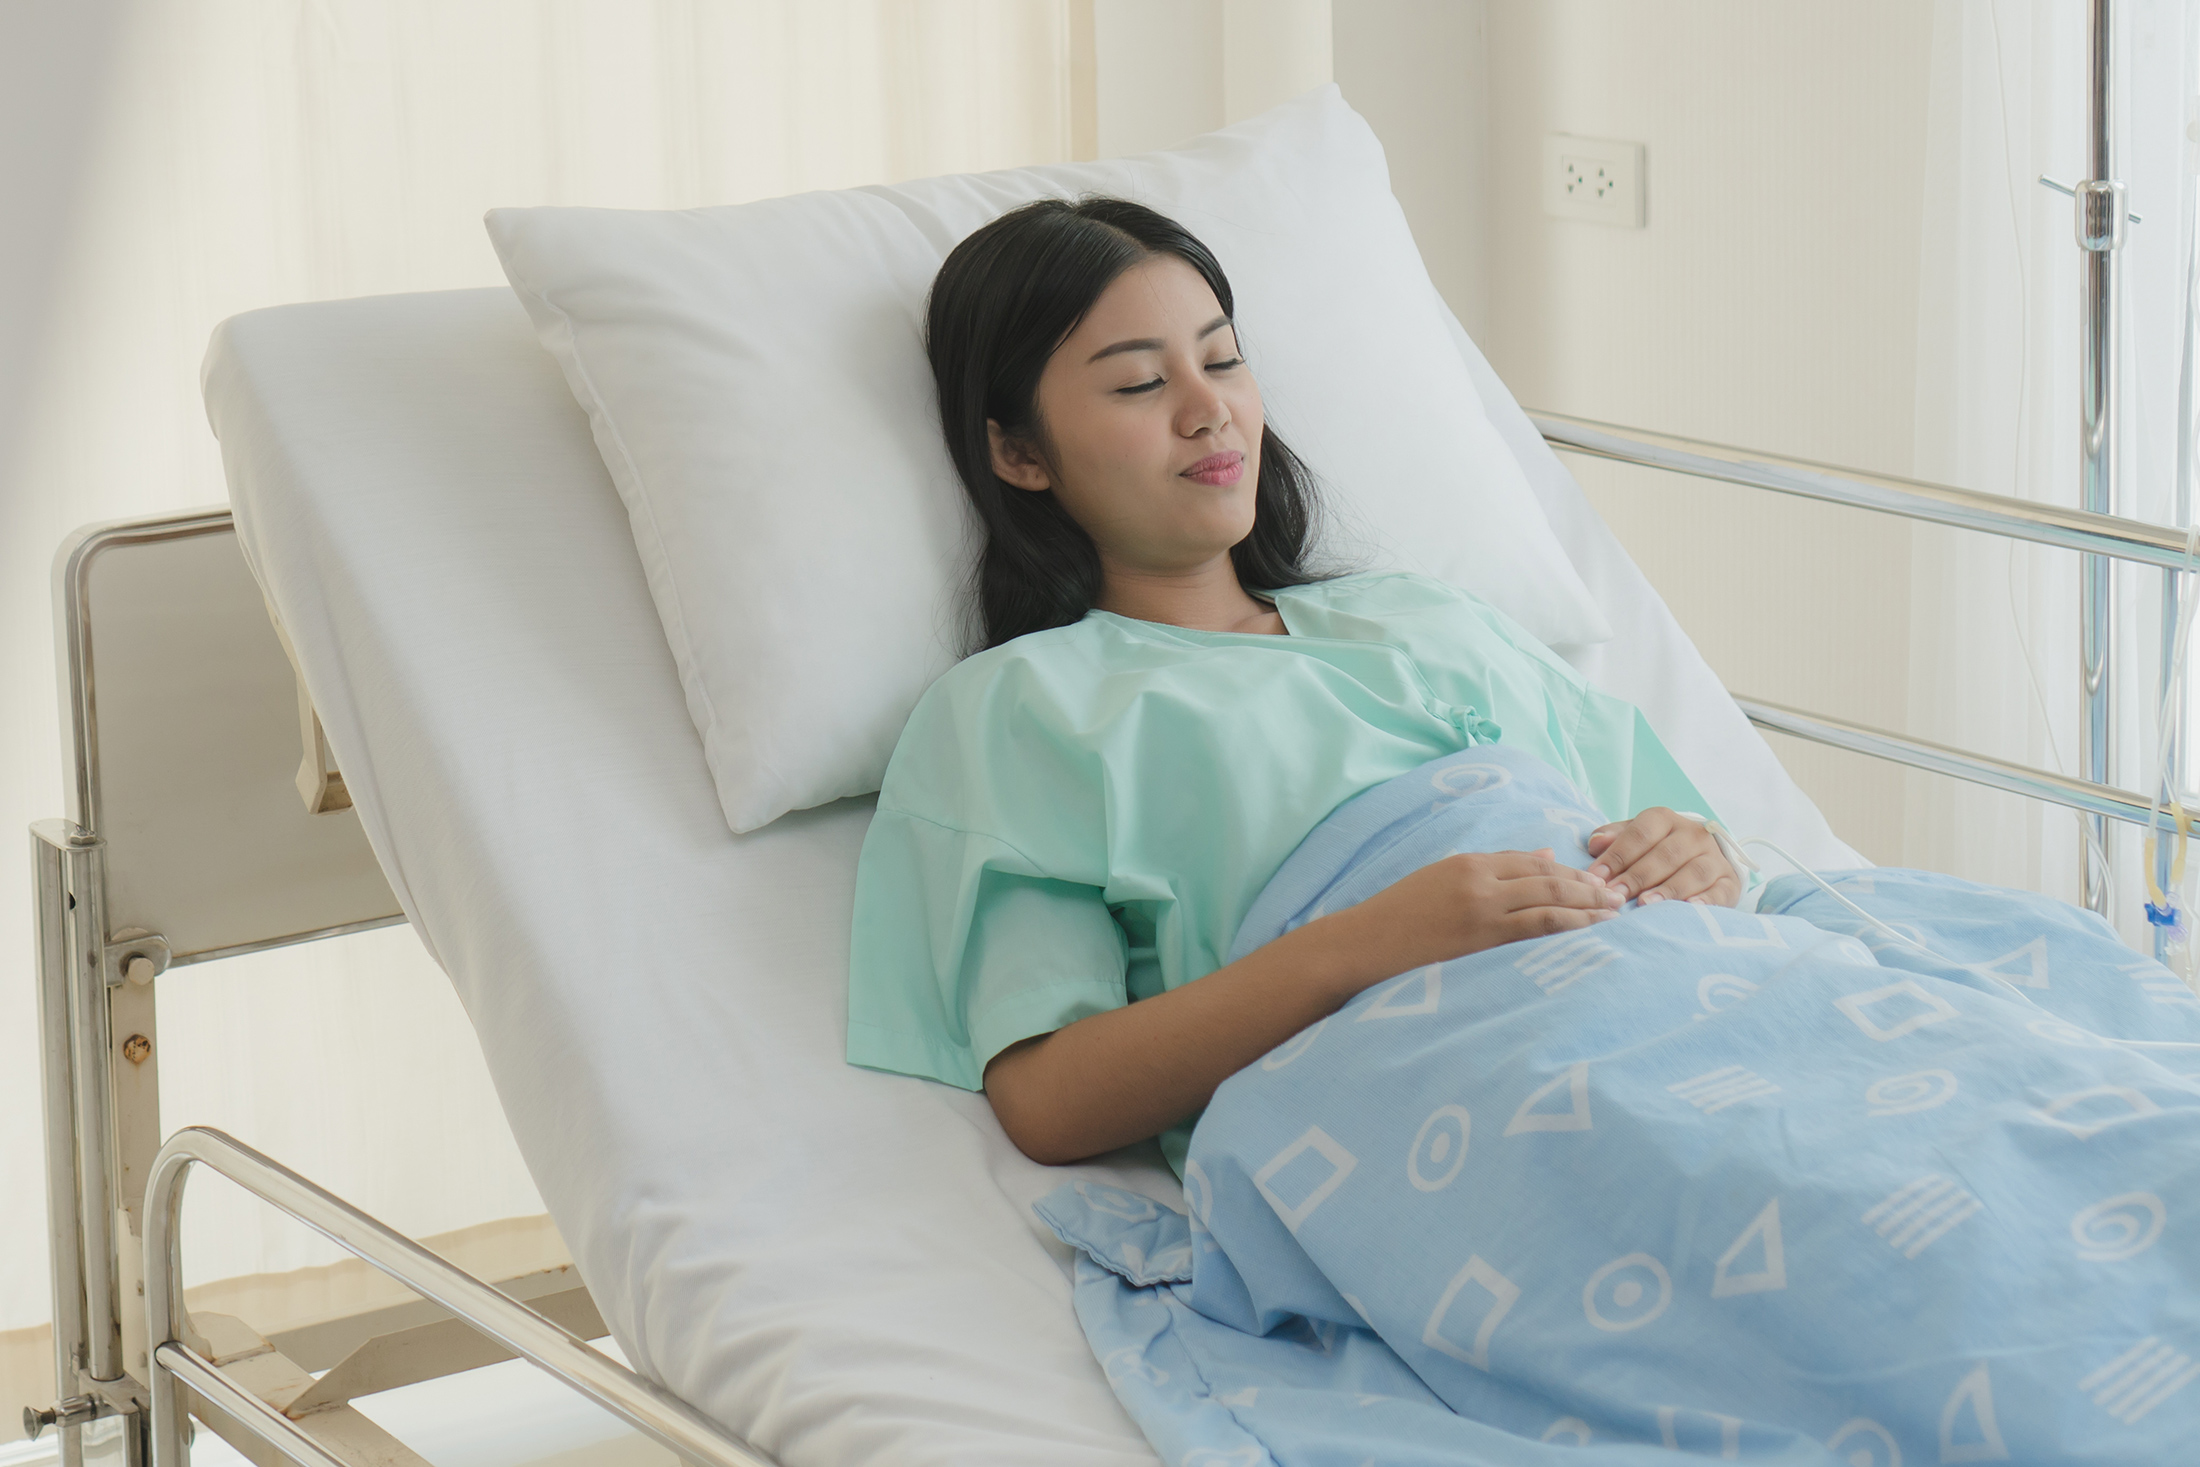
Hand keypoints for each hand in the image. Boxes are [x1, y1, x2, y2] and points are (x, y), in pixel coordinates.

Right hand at [1341, 848, 1624, 976]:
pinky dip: (1566, 930)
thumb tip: (1544, 857)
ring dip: (1586, 909)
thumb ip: (1490, 871)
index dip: (1568, 871)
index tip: (1593, 881)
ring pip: (1549, 903)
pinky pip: (1534, 932)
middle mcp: (1480, 881)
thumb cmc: (1396, 916)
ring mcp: (1482, 911)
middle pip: (1548, 879)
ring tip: (1613, 916)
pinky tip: (1586, 935)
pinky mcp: (1480, 942)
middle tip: (1616, 897)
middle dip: (1587, 887)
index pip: (1531, 861)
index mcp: (1469, 863)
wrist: (1362, 944)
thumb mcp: (1439, 880)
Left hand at [1586, 808, 1740, 906]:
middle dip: (1638, 876)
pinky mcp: (1729, 882)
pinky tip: (1689, 909)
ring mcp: (1714, 858)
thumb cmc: (1656, 849)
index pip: (1641, 833)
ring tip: (1646, 904)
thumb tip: (1595, 844)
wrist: (1702, 857)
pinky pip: (1720, 891)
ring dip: (1668, 889)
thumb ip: (1614, 838)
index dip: (1618, 855)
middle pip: (1665, 854)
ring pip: (1693, 872)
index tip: (1597, 876)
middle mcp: (1693, 835)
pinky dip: (1706, 900)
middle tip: (1616, 894)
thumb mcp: (1634, 838)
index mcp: (1665, 819)